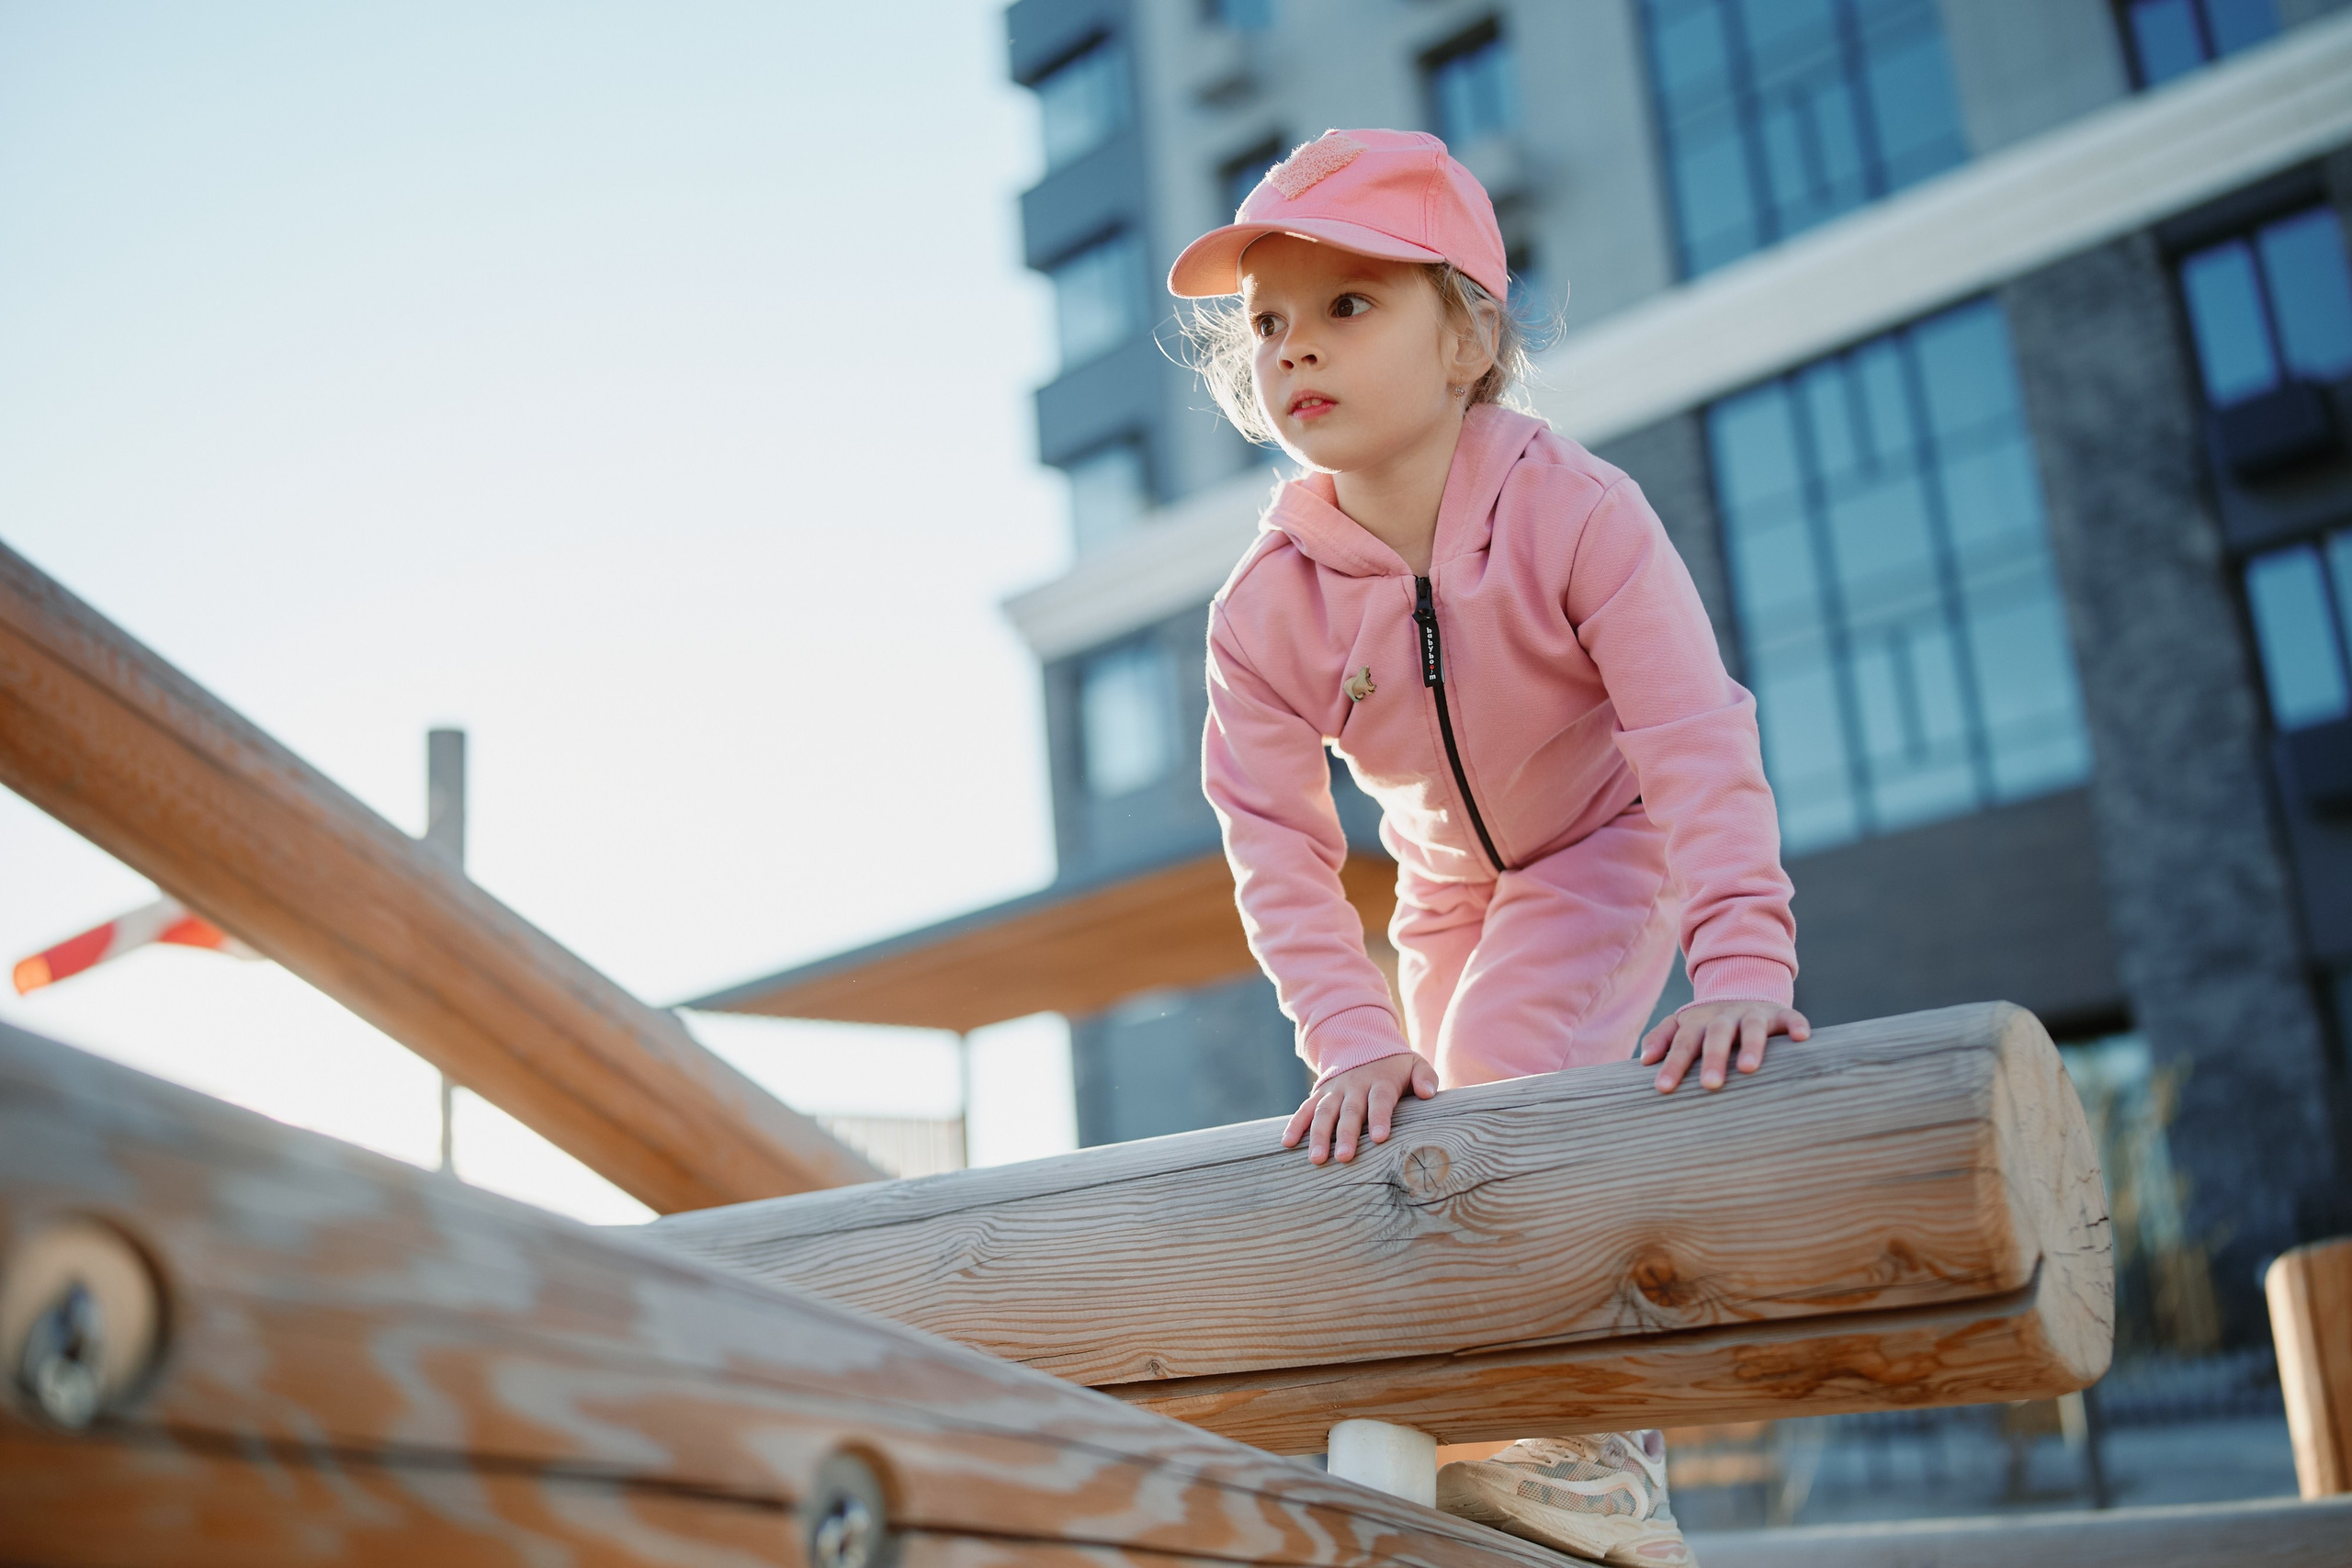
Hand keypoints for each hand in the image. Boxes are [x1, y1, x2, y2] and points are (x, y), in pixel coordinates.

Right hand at [1281, 1053, 1438, 1164]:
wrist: (1364, 1045)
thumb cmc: (1396, 1067)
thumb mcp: (1415, 1065)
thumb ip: (1425, 1078)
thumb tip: (1428, 1094)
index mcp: (1380, 1080)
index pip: (1379, 1100)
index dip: (1379, 1118)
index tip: (1379, 1138)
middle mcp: (1354, 1085)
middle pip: (1349, 1111)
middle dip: (1346, 1134)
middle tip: (1344, 1158)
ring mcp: (1335, 1090)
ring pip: (1324, 1113)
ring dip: (1319, 1135)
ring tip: (1317, 1159)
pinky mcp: (1320, 1094)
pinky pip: (1306, 1109)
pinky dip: (1295, 1125)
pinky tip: (1287, 1143)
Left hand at [1639, 1000, 1809, 1093]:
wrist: (1743, 991)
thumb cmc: (1708, 1024)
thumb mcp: (1683, 1026)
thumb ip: (1662, 1039)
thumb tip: (1644, 1060)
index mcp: (1698, 1021)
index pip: (1684, 1044)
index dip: (1674, 1065)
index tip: (1663, 1089)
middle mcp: (1725, 1016)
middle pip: (1717, 1035)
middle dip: (1713, 1058)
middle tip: (1710, 1085)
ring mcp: (1754, 1013)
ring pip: (1752, 1027)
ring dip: (1752, 1045)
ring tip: (1748, 1069)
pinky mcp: (1780, 1014)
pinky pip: (1790, 1016)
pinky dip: (1796, 1025)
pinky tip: (1801, 1038)